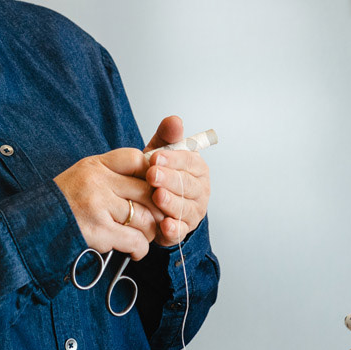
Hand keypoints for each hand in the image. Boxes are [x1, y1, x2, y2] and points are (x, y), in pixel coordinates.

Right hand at [54, 148, 161, 259]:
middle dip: (157, 209)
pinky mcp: (98, 231)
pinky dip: (140, 248)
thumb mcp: (85, 175)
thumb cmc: (65, 202)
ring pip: (145, 218)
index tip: (153, 189)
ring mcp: (98, 205)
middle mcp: (97, 181)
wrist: (35, 226)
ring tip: (141, 236)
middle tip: (156, 219)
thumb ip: (114, 173)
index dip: (152, 175)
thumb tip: (152, 180)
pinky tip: (135, 250)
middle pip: (148, 191)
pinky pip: (135, 240)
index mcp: (95, 165)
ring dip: (149, 231)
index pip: (137, 159)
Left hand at [143, 115, 210, 246]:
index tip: (155, 157)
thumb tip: (174, 120)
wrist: (150, 202)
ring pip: (185, 207)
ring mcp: (193, 211)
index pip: (190, 162)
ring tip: (157, 197)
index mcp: (197, 168)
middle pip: (188, 184)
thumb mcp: (159, 153)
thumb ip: (166, 137)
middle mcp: (200, 190)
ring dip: (171, 202)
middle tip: (152, 175)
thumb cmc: (157, 173)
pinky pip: (181, 230)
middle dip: (170, 179)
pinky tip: (165, 225)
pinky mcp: (183, 229)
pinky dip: (173, 229)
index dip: (174, 160)